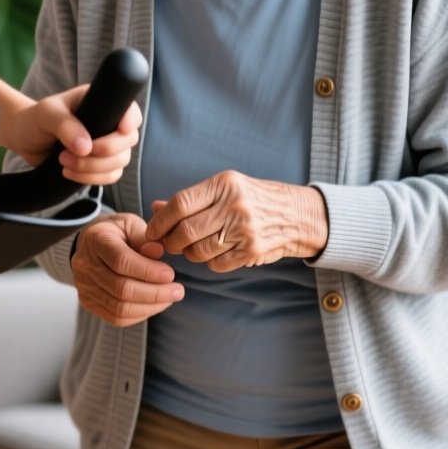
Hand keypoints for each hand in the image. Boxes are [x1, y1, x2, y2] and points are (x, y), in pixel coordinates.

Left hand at [4, 85, 141, 184]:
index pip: (129, 111)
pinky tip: (69, 172)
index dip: (130, 121)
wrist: (23, 138)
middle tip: (72, 152)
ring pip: (120, 162)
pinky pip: (109, 176)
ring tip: (63, 161)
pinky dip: (91, 179)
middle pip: (128, 141)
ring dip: (94, 168)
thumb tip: (86, 147)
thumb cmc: (35, 119)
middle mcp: (108, 123)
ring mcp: (105, 145)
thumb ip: (65, 126)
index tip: (121, 130)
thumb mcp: (47, 114)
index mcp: (101, 103)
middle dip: (104, 152)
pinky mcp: (98, 164)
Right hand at [70, 213, 183, 326]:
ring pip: (120, 307)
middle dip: (155, 293)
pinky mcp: (88, 303)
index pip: (121, 261)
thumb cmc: (116, 233)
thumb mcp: (130, 225)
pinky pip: (116, 318)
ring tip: (169, 298)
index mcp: (96, 240)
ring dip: (150, 307)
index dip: (148, 271)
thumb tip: (158, 252)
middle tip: (177, 291)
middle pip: (121, 288)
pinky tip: (155, 305)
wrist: (91, 244)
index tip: (170, 274)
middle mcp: (85, 265)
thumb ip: (144, 238)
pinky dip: (140, 315)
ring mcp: (85, 287)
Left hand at [143, 171, 327, 271]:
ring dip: (189, 253)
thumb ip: (190, 199)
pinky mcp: (252, 251)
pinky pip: (216, 264)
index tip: (152, 230)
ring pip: (199, 251)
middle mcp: (234, 205)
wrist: (296, 215)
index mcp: (224, 184)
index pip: (180, 204)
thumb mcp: (224, 188)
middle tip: (169, 244)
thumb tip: (154, 208)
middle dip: (171, 242)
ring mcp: (245, 230)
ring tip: (193, 247)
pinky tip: (215, 253)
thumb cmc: (252, 199)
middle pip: (186, 231)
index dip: (160, 221)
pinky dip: (209, 262)